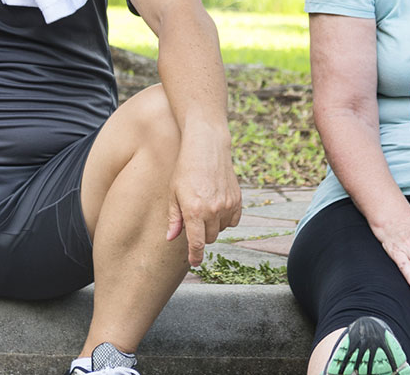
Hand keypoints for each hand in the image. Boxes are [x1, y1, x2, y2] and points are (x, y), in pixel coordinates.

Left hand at [166, 126, 241, 265]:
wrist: (207, 147)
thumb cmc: (185, 169)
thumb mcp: (173, 193)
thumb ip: (174, 218)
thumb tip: (171, 238)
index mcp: (194, 211)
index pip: (197, 243)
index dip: (196, 256)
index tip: (195, 262)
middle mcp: (213, 210)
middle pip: (209, 238)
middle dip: (201, 234)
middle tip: (194, 218)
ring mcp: (227, 205)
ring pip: (221, 230)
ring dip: (213, 225)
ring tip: (205, 207)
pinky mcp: (238, 199)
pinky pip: (233, 220)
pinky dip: (226, 218)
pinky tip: (218, 205)